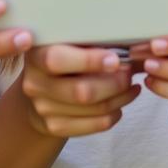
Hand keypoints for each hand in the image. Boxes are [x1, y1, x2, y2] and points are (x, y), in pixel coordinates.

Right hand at [21, 44, 140, 137]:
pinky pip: (93, 125)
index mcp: (37, 53)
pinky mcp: (54, 126)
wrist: (42, 88)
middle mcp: (34, 82)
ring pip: (91, 109)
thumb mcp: (71, 42)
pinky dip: (113, 115)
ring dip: (119, 98)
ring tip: (130, 86)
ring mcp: (42, 108)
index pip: (58, 60)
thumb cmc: (66, 56)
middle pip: (80, 91)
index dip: (89, 61)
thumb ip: (93, 41)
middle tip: (129, 72)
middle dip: (114, 82)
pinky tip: (120, 104)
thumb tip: (132, 44)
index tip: (115, 59)